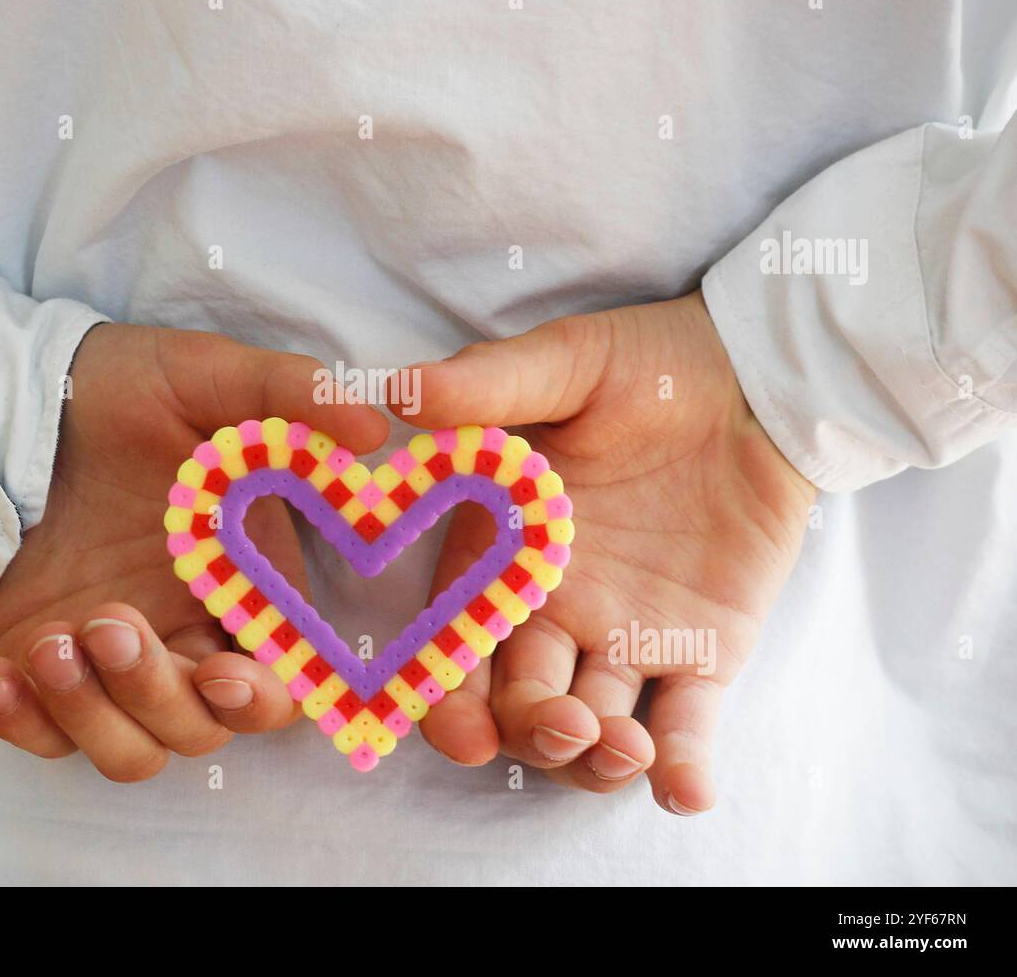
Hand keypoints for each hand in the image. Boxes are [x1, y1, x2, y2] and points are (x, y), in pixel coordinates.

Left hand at [0, 324, 387, 780]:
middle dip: (158, 695)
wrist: (16, 391)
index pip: (280, 681)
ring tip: (52, 642)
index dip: (261, 698)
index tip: (221, 672)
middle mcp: (187, 632)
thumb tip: (375, 428)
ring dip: (93, 714)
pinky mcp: (43, 663)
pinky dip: (21, 725)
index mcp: (246, 584)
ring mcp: (114, 656)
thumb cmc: (126, 385)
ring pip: (130, 747)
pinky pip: (42, 736)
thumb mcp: (210, 375)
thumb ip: (293, 394)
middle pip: (201, 727)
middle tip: (110, 622)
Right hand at [391, 291, 814, 813]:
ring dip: (597, 761)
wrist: (757, 374)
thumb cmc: (646, 363)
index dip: (446, 697)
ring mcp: (627, 635)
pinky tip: (686, 790)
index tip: (460, 733)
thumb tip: (396, 391)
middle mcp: (554, 608)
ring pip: (592, 729)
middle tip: (568, 726)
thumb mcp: (564, 363)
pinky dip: (680, 769)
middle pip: (520, 701)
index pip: (454, 640)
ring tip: (627, 746)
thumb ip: (486, 387)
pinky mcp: (701, 651)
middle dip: (532, 733)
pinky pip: (685, 724)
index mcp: (501, 550)